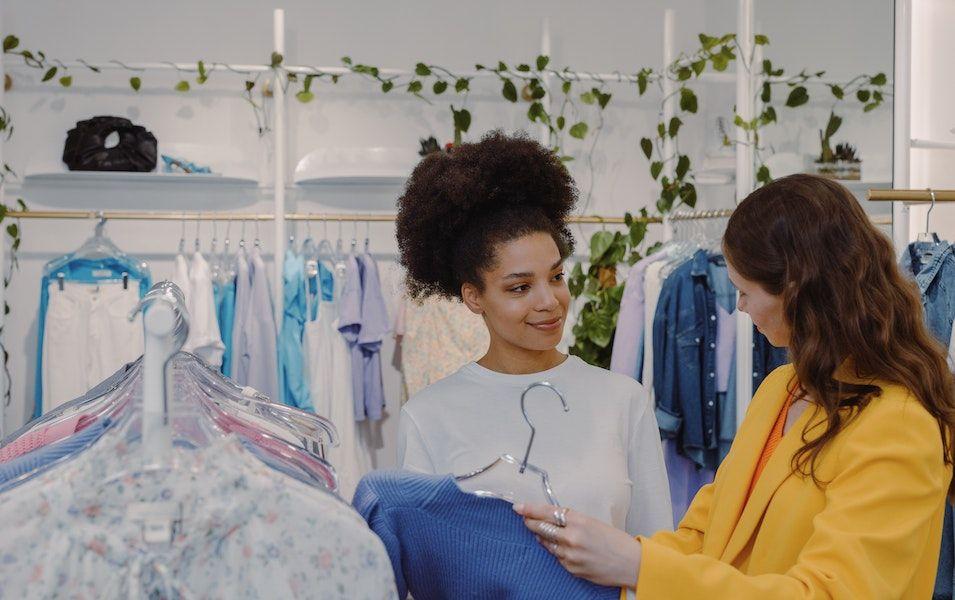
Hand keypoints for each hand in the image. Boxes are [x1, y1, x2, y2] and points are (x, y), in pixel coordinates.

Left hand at [513, 503, 641, 587]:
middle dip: (530, 523)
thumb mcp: (593, 522)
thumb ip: (572, 520)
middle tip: (525, 519)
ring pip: (547, 543)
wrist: (631, 563)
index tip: (518, 507)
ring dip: (543, 538)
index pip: (547, 512)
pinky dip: (557, 551)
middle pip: (541, 528)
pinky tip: (563, 548)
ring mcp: (570, 555)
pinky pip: (557, 557)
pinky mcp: (571, 568)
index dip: (530, 509)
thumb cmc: (615, 541)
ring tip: (545, 533)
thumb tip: (552, 519)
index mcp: (578, 521)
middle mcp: (571, 537)